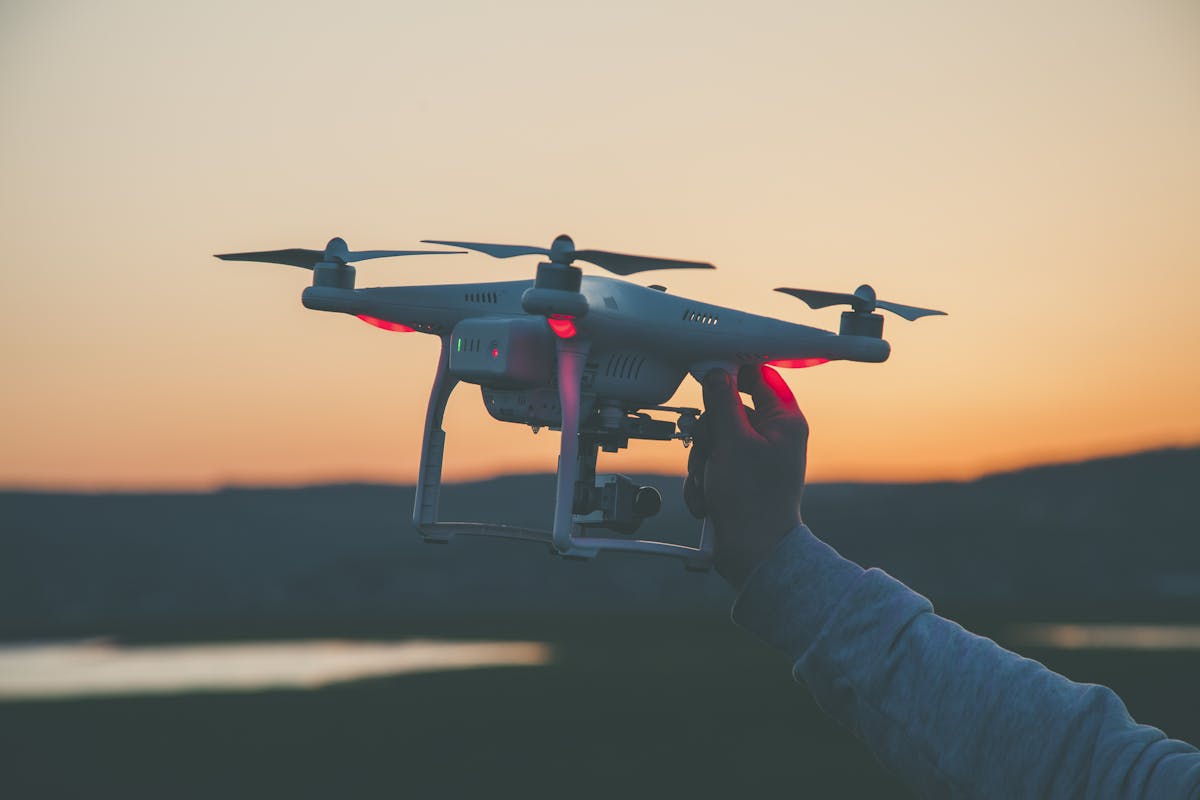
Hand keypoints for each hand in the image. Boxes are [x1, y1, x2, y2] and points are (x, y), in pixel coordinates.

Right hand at [684, 364, 808, 589]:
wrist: (752, 554)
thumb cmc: (753, 502)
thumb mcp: (732, 442)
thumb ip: (721, 401)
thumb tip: (716, 372)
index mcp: (784, 421)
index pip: (760, 376)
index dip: (733, 373)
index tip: (708, 373)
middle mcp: (772, 436)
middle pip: (727, 410)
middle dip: (709, 434)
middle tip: (710, 452)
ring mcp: (754, 457)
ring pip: (714, 437)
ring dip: (703, 461)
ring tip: (710, 484)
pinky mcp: (738, 476)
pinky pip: (711, 462)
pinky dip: (703, 479)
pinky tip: (707, 499)